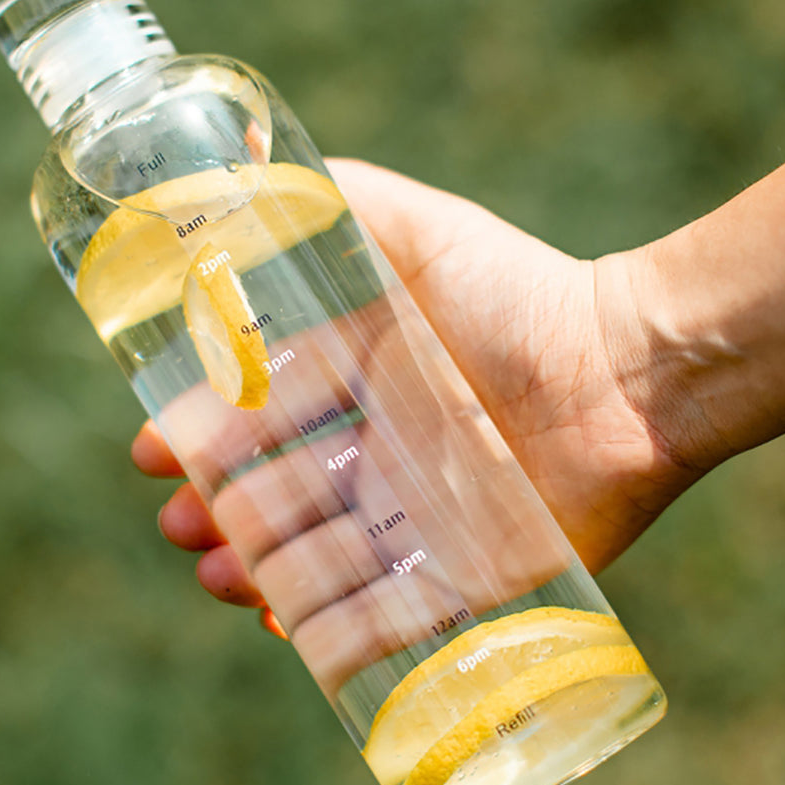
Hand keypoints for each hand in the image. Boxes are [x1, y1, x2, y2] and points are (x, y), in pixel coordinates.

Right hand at [132, 159, 706, 627]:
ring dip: (258, 572)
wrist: (631, 371)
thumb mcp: (424, 234)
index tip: (153, 449)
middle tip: (181, 520)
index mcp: (357, 388)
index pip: (256, 421)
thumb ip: (340, 199)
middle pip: (274, 498)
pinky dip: (329, 628)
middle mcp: (378, 457)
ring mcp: (416, 522)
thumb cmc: (525, 297)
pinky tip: (285, 624)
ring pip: (314, 562)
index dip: (198, 435)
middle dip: (216, 512)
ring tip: (222, 573)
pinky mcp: (461, 580)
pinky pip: (381, 619)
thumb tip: (243, 155)